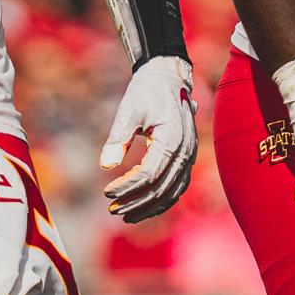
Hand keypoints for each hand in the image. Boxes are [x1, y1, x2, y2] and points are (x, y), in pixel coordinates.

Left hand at [99, 56, 197, 222]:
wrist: (168, 78)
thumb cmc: (147, 92)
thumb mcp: (129, 109)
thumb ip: (118, 137)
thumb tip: (105, 166)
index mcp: (172, 139)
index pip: (149, 174)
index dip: (127, 188)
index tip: (106, 193)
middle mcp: (185, 151)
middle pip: (160, 188)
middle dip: (135, 202)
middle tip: (112, 210)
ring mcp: (188, 156)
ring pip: (171, 192)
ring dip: (148, 207)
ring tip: (125, 216)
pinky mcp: (186, 158)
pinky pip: (177, 187)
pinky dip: (161, 201)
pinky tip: (143, 208)